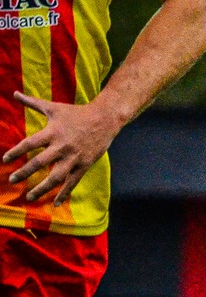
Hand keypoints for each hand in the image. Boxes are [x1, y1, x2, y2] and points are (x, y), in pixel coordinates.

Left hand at [4, 94, 125, 204]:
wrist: (105, 119)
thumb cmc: (76, 113)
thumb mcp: (53, 107)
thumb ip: (32, 103)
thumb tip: (14, 93)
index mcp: (52, 132)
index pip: (30, 144)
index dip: (16, 152)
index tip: (5, 160)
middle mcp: (62, 147)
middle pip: (40, 162)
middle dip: (24, 172)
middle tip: (12, 180)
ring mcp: (74, 158)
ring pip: (56, 176)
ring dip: (42, 188)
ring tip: (30, 196)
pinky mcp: (84, 165)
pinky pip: (72, 182)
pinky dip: (64, 193)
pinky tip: (55, 203)